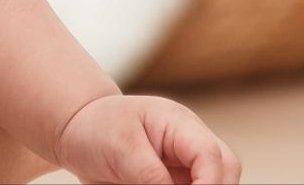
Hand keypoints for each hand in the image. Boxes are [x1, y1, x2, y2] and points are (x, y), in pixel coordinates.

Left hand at [56, 93, 241, 183]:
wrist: (78, 131)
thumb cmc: (97, 128)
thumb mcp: (120, 147)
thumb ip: (150, 175)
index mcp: (179, 124)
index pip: (210, 154)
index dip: (210, 182)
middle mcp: (190, 144)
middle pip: (225, 171)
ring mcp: (186, 165)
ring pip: (214, 184)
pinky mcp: (176, 182)